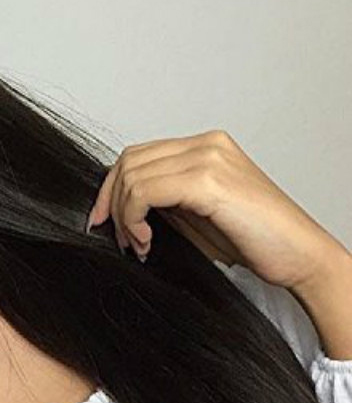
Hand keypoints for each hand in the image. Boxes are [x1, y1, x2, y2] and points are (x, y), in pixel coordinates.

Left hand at [85, 129, 348, 290]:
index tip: (102, 221)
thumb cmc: (255, 240)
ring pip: (132, 176)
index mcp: (204, 148)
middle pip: (128, 161)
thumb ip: (165, 199)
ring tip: (139, 245)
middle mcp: (206, 145)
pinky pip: (144, 192)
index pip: (137, 155)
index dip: (110, 189)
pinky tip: (147, 242)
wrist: (300, 256)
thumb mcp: (196, 214)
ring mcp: (207, 158)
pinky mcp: (208, 181)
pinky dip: (133, 219)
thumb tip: (121, 206)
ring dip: (123, 216)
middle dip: (111, 203)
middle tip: (120, 239)